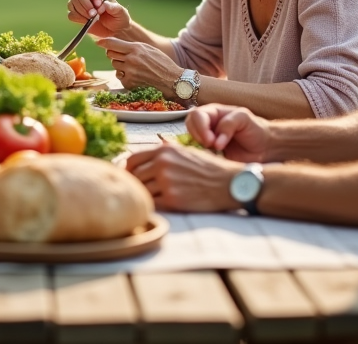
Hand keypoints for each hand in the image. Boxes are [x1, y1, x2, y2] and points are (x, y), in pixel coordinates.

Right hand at [67, 0, 131, 38]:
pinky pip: (71, 15)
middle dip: (85, 3)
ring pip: (72, 3)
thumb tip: (105, 4)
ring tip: (93, 18)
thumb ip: (115, 7)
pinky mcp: (77, 16)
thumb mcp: (121, 12)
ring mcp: (80, 6)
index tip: (99, 3)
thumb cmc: (119, 19)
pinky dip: (78, 18)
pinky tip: (87, 22)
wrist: (115, 32)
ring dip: (82, 11)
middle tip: (95, 13)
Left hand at [96, 37, 179, 94]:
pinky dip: (125, 76)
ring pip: (115, 66)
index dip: (104, 42)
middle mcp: (131, 60)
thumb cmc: (162, 63)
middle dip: (115, 54)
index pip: (112, 43)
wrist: (172, 80)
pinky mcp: (129, 83)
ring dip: (121, 66)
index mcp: (136, 49)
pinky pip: (120, 77)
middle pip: (111, 54)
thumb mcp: (148, 49)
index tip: (99, 42)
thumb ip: (132, 47)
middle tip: (125, 57)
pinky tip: (135, 76)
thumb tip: (117, 45)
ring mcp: (129, 72)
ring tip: (134, 67)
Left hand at [126, 144, 242, 211]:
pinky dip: (155, 206)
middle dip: (137, 184)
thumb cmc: (208, 168)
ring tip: (157, 198)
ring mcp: (166, 181)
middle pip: (134, 176)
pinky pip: (152, 204)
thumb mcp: (185, 152)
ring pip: (142, 191)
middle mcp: (162, 163)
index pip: (132, 159)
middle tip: (143, 191)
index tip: (132, 177)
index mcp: (164, 150)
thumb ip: (163, 154)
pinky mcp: (172, 200)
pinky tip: (164, 205)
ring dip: (147, 196)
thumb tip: (140, 161)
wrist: (228, 183)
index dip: (129, 170)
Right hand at [186, 104, 269, 162]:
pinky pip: (198, 156)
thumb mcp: (244, 118)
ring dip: (198, 148)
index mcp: (214, 113)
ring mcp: (207, 141)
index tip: (210, 141)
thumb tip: (215, 142)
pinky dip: (202, 158)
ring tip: (214, 153)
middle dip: (197, 137)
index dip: (200, 127)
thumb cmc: (255, 129)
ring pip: (190, 141)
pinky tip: (214, 160)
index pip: (196, 115)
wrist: (265, 148)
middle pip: (189, 126)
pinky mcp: (210, 155)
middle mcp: (207, 126)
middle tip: (210, 146)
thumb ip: (228, 123)